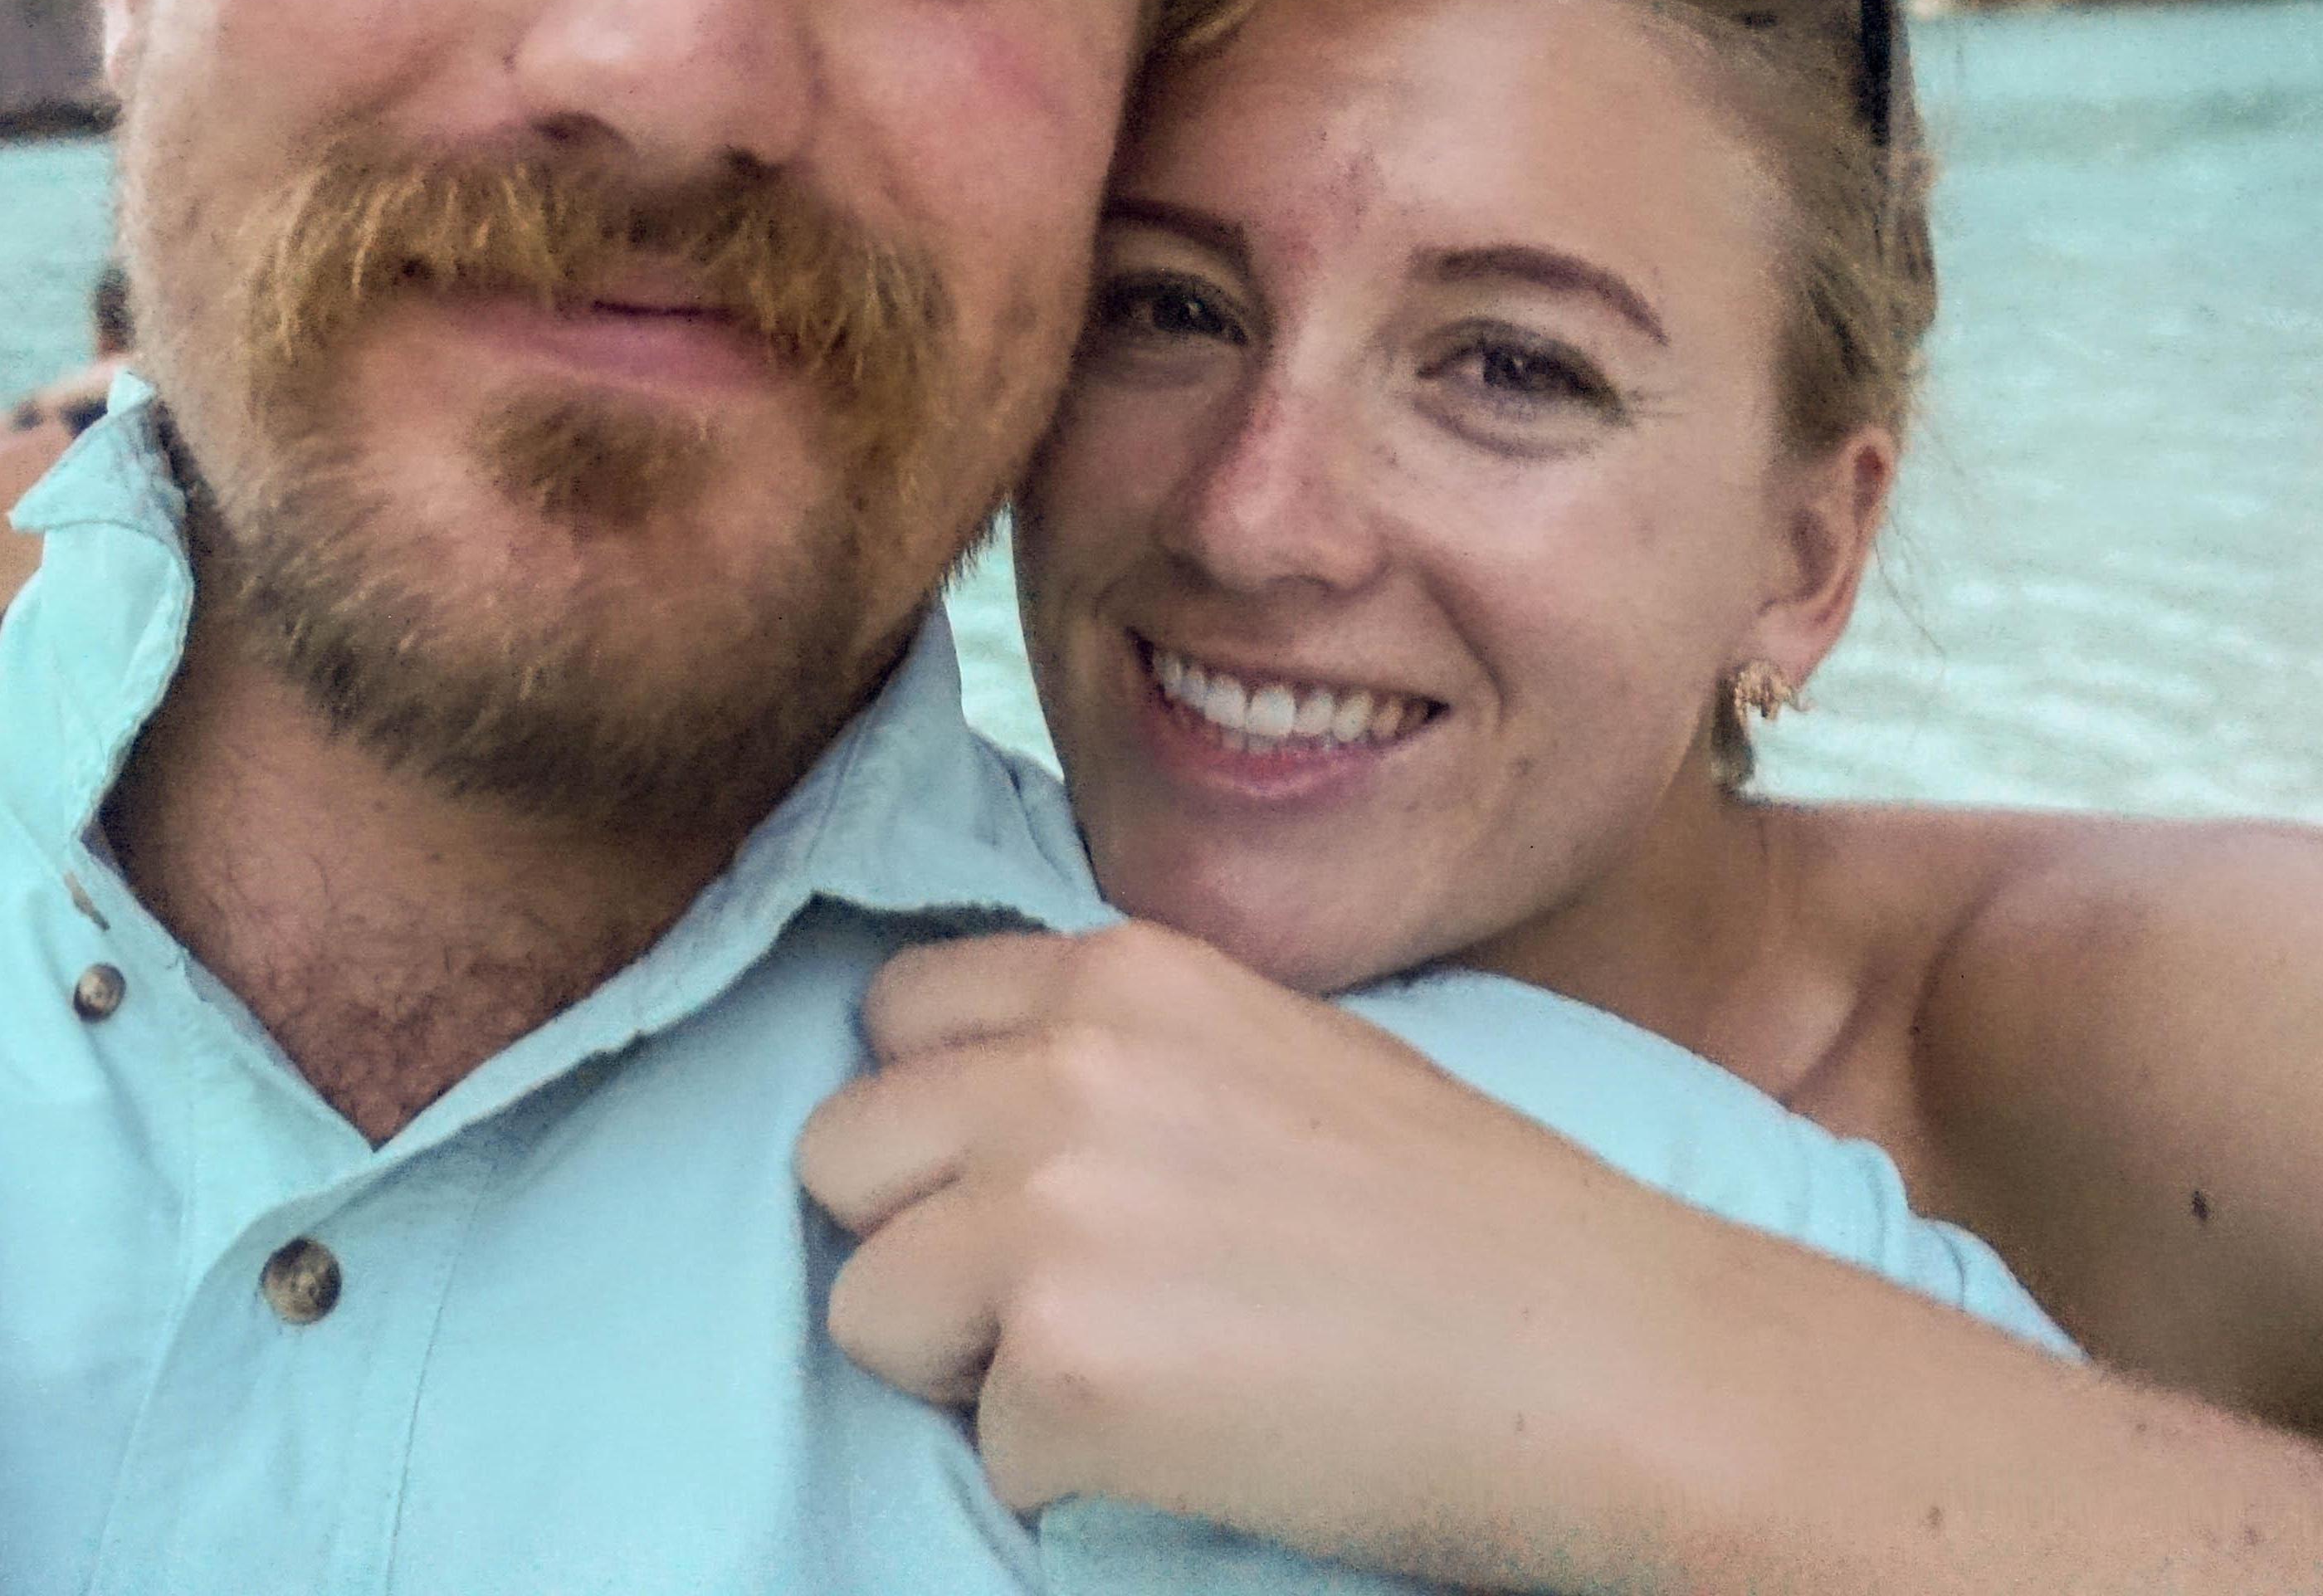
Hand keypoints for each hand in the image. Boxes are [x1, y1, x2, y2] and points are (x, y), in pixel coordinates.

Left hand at [797, 922, 1710, 1589]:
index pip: (894, 1011)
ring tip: (1120, 1371)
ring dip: (962, 1361)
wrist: (1600, 1355)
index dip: (935, 1116)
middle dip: (915, 1235)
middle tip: (1054, 1298)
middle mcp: (1062, 1062)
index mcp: (1118, 968)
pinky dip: (1057, 1471)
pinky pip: (976, 1445)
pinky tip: (1190, 1442)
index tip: (1007, 1183)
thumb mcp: (1265, 1046)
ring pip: (862, 1303)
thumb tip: (977, 1107)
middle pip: (838, 1149)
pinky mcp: (1062, 1365)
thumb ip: (1112, 1049)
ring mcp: (1049, 1208)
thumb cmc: (1459, 1216)